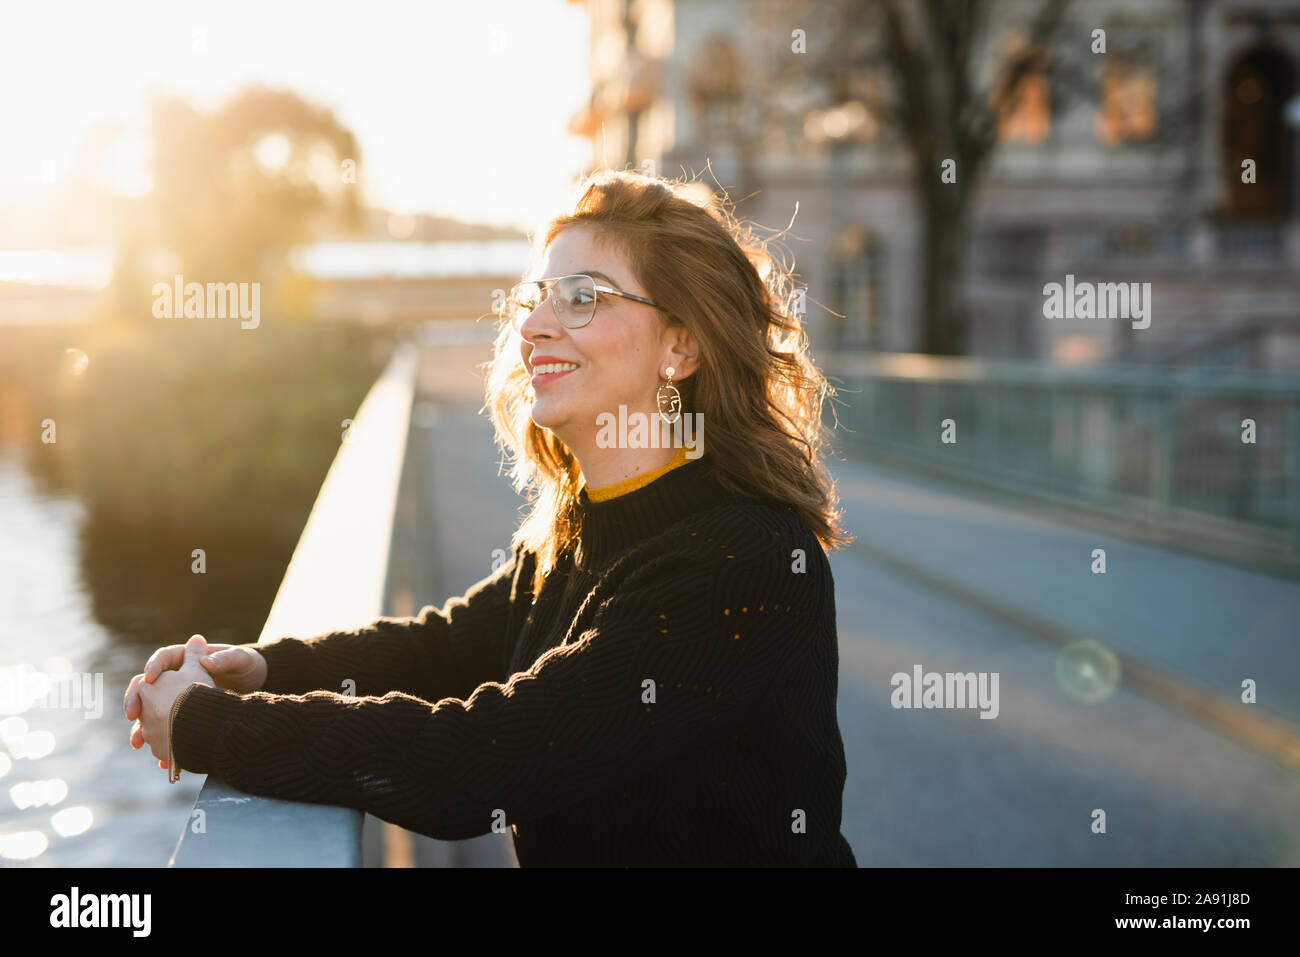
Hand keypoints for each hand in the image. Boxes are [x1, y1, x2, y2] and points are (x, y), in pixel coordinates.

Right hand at [125, 634, 264, 766]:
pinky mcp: (181, 719)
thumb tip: (207, 661)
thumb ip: (225, 659)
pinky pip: (165, 732)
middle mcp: (177, 678)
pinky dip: (161, 745)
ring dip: (140, 729)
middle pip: (146, 687)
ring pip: (150, 714)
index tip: (150, 677)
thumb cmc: (247, 667)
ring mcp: (176, 700)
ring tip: (137, 743)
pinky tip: (162, 759)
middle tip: (132, 714)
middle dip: (135, 700)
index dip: (154, 666)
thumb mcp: (240, 660)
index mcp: (187, 659)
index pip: (163, 659)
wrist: (256, 687)